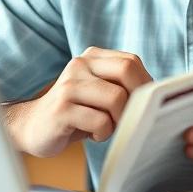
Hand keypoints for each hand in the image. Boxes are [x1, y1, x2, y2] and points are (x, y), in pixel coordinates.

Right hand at [4, 47, 152, 157]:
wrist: (33, 127)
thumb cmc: (76, 113)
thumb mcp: (99, 92)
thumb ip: (123, 85)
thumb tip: (159, 94)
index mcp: (91, 57)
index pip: (131, 62)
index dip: (145, 86)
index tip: (142, 106)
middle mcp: (79, 65)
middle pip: (127, 72)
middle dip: (136, 99)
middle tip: (129, 118)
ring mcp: (69, 86)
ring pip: (116, 99)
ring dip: (119, 120)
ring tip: (107, 127)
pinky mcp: (61, 109)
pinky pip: (100, 122)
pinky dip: (104, 134)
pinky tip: (92, 134)